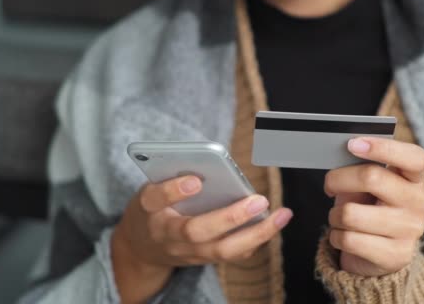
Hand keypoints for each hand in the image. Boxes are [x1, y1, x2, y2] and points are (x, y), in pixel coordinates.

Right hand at [112, 176, 292, 302]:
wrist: (142, 248)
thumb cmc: (153, 210)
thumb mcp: (152, 189)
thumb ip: (172, 178)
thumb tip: (208, 163)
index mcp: (149, 210)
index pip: (155, 199)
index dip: (173, 190)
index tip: (195, 180)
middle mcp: (167, 235)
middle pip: (197, 231)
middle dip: (230, 217)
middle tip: (259, 200)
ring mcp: (187, 252)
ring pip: (221, 250)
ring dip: (256, 234)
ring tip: (281, 215)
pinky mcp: (203, 260)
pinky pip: (232, 255)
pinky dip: (255, 240)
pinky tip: (272, 224)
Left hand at [324, 137, 423, 276]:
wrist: (378, 256)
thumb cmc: (369, 208)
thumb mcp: (366, 186)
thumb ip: (360, 169)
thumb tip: (343, 154)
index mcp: (415, 178)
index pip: (414, 157)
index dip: (383, 147)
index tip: (352, 143)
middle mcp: (419, 202)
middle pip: (372, 177)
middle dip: (338, 179)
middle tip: (329, 185)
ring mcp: (410, 230)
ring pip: (351, 213)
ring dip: (335, 215)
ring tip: (339, 218)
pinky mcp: (396, 255)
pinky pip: (349, 239)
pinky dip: (336, 237)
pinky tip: (343, 236)